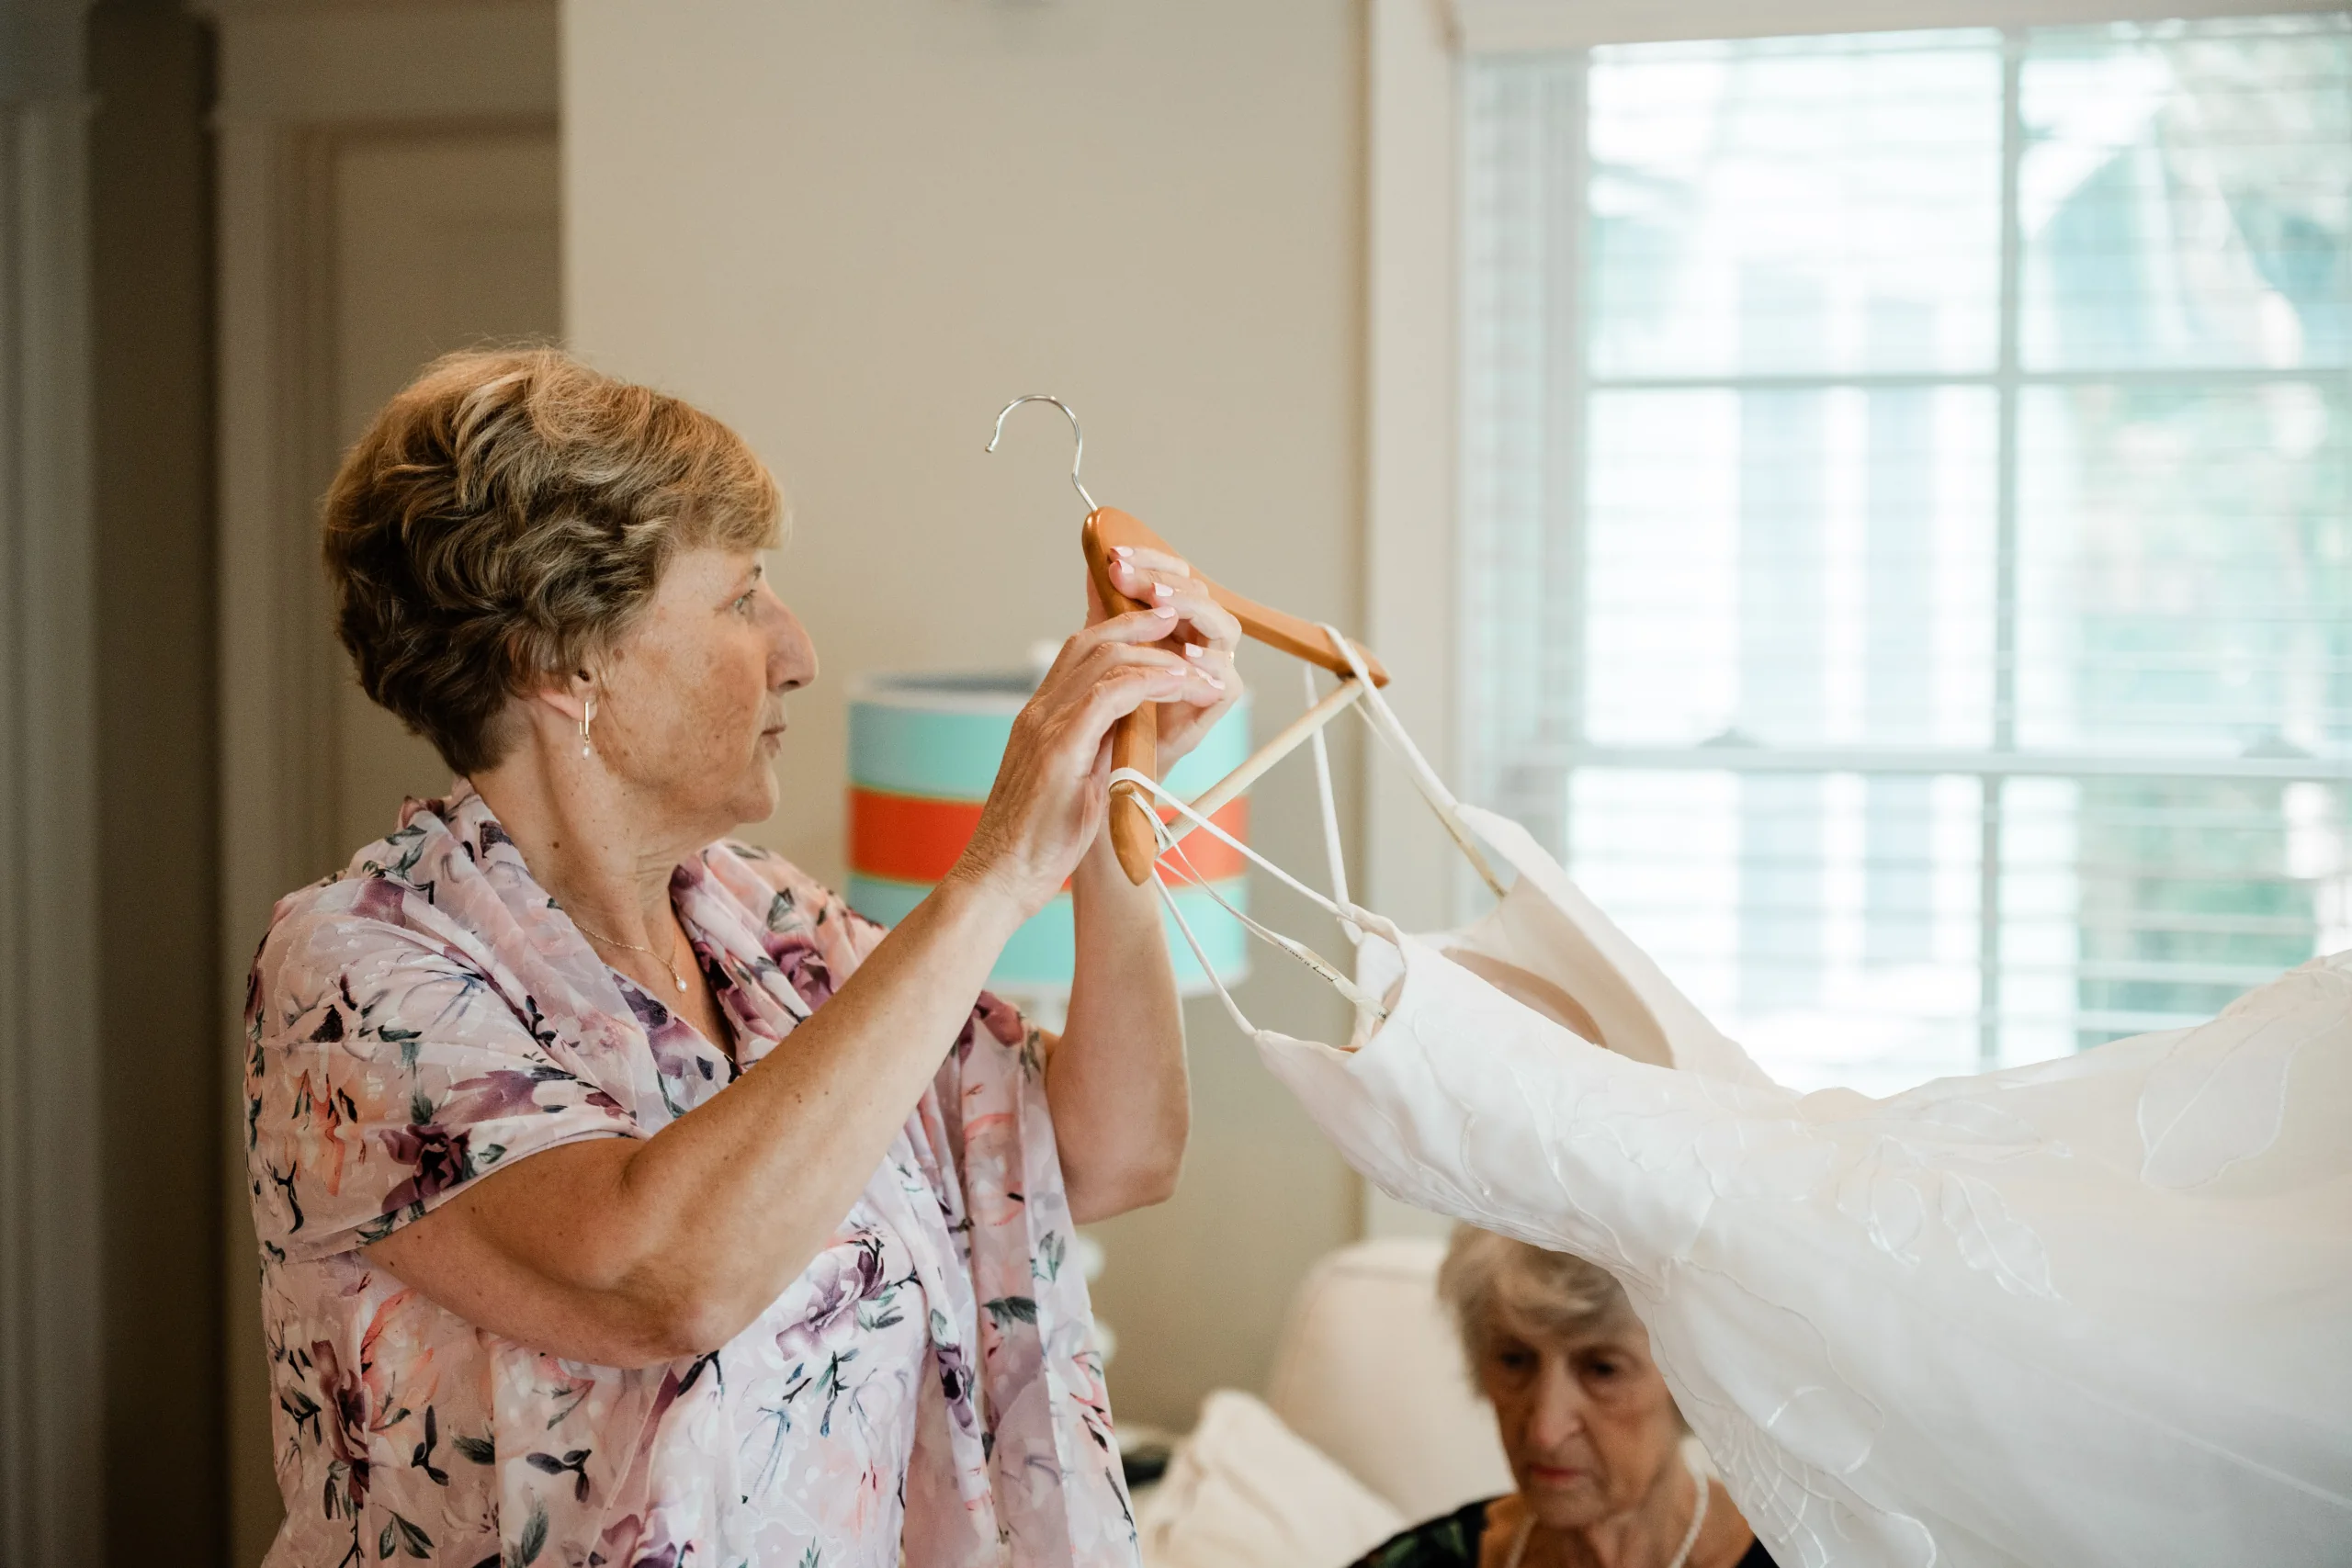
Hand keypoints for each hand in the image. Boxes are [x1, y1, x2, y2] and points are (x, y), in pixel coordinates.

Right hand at [948, 604, 1225, 918]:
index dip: (1122, 632)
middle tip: (1181, 618)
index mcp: (1041, 718)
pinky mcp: (1059, 749)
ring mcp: (1045, 726)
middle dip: (1141, 623)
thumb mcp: (1073, 785)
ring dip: (1157, 654)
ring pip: (1104, 658)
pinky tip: (1178, 683)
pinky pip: (1109, 694)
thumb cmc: (1036, 843)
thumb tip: (1129, 737)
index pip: (1080, 653)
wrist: (998, 878)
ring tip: (1196, 661)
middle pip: (1091, 641)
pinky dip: (1149, 681)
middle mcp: (1039, 712)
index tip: (1161, 630)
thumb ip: (1096, 753)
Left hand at [1087, 545, 1245, 772]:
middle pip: (1199, 594)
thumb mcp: (1099, 654)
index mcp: (1170, 623)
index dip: (1150, 560)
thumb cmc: (1105, 713)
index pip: (1173, 576)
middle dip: (1164, 579)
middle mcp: (1194, 643)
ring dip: (1194, 610)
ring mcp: (1207, 674)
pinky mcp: (1212, 708)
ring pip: (1224, 627)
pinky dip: (1210, 667)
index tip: (1114, 556)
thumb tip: (1097, 566)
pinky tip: (1183, 656)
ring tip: (1161, 607)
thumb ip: (1105, 612)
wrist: (1105, 769)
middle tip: (1127, 577)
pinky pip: (1228, 682)